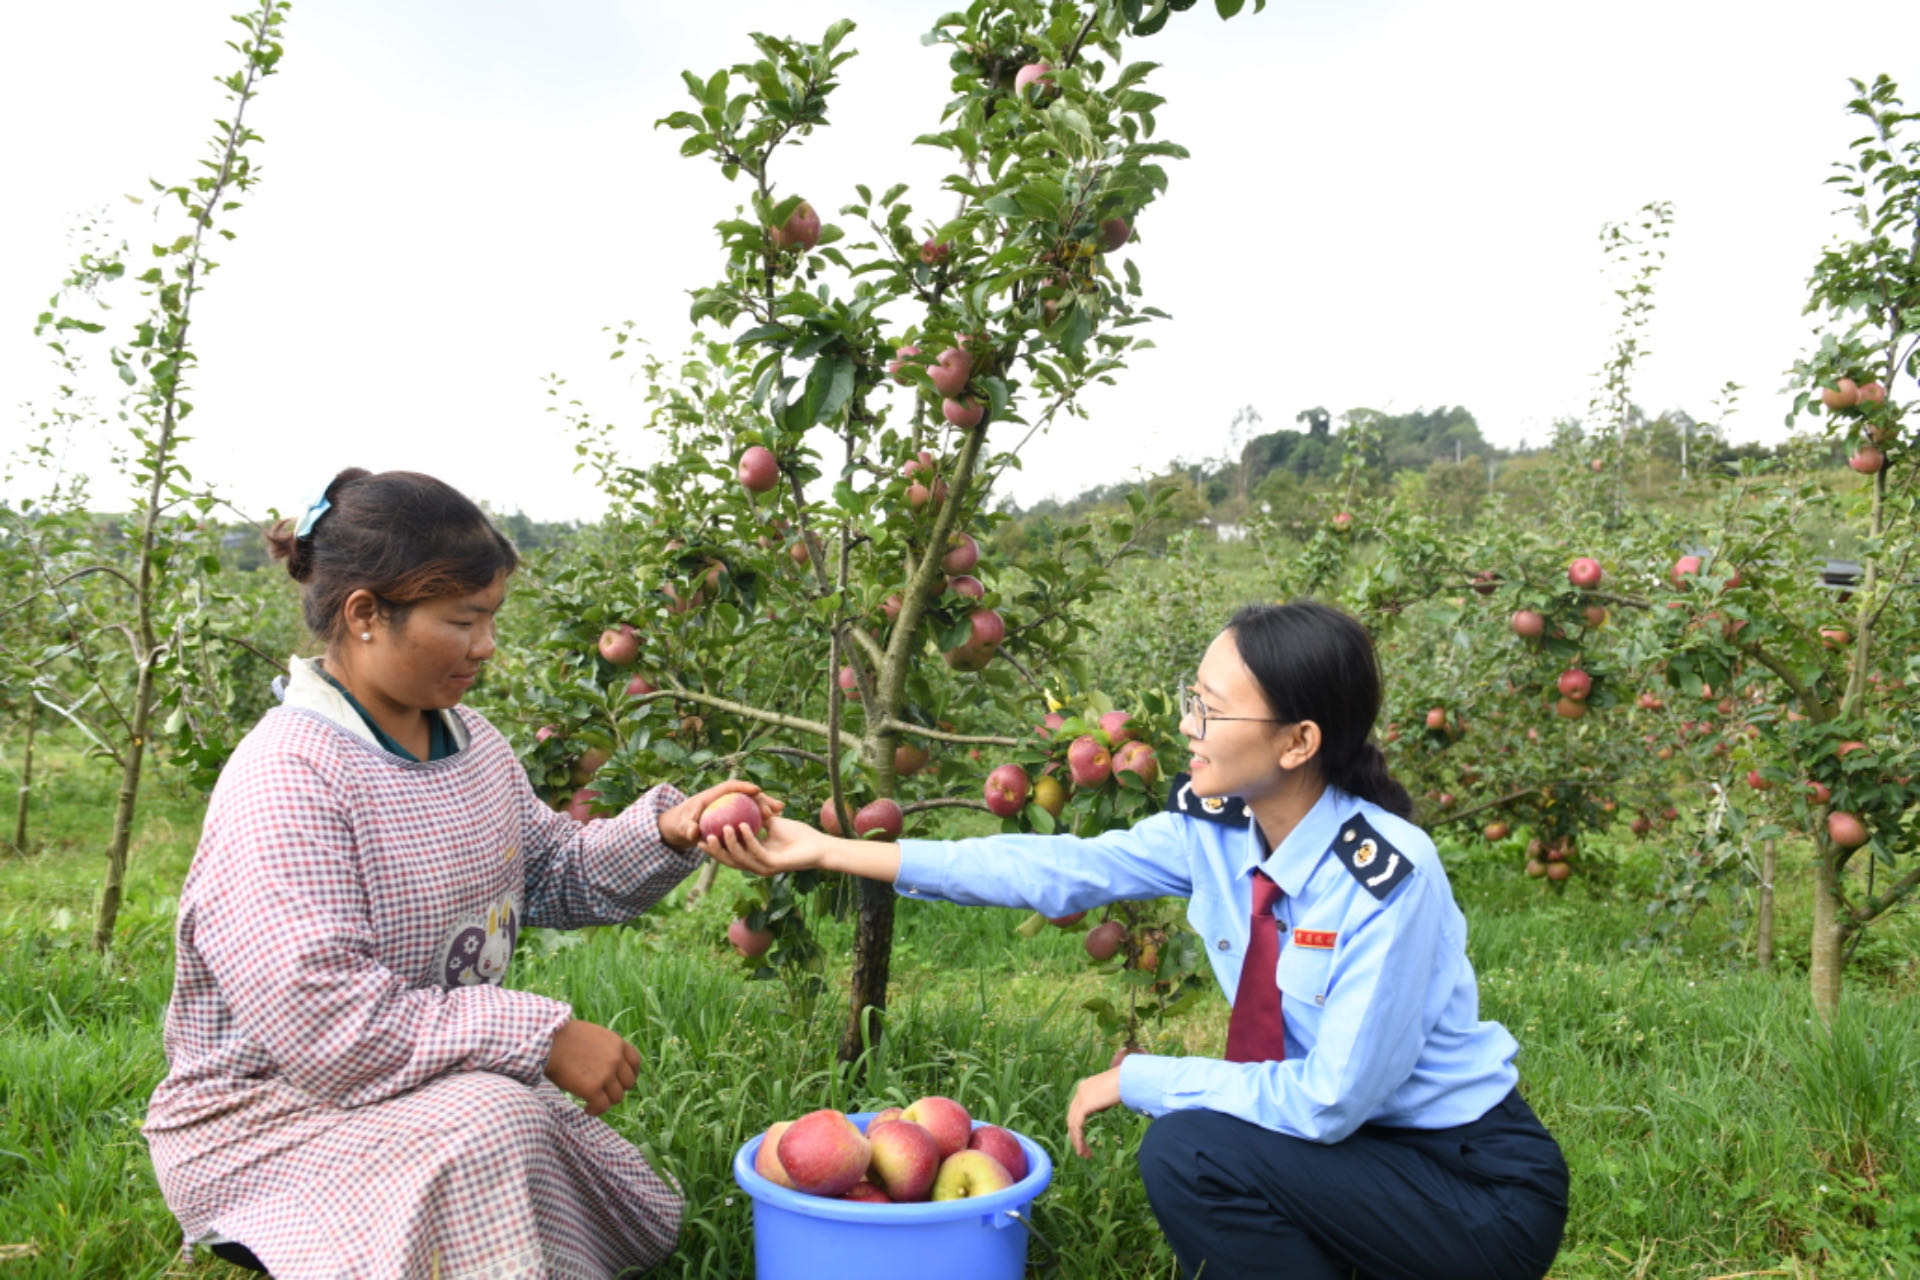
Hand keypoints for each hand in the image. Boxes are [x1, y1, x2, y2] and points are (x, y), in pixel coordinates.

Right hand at [544, 1018, 639, 1116]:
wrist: (548, 1042)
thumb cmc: (564, 1038)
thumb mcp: (594, 1036)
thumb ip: (606, 1049)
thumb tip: (610, 1067)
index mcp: (617, 1044)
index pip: (635, 1063)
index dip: (630, 1075)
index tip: (621, 1082)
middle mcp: (616, 1059)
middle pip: (628, 1083)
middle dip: (617, 1089)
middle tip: (603, 1093)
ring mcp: (606, 1075)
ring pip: (617, 1098)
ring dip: (606, 1102)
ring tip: (593, 1103)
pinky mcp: (593, 1089)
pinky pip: (602, 1107)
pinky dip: (596, 1111)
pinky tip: (587, 1109)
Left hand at [659, 779, 782, 850]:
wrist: (680, 828)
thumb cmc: (679, 825)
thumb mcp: (681, 828)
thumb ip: (687, 829)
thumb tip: (694, 832)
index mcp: (711, 796)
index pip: (729, 787)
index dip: (743, 787)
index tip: (756, 790)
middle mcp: (724, 800)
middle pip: (745, 795)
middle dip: (761, 797)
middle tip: (775, 806)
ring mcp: (730, 807)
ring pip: (751, 804)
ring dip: (765, 806)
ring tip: (780, 811)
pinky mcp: (734, 816)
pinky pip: (750, 814)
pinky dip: (761, 816)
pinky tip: (775, 821)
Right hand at [702, 814, 830, 875]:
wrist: (819, 845)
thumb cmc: (799, 835)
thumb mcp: (772, 823)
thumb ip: (757, 817)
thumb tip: (740, 804)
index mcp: (755, 857)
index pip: (730, 854)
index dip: (714, 847)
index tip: (701, 835)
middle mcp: (757, 865)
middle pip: (730, 860)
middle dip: (715, 850)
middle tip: (703, 837)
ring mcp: (765, 867)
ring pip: (741, 858)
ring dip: (730, 843)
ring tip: (721, 828)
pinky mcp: (774, 865)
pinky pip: (757, 851)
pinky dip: (748, 838)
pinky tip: (742, 825)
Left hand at [1066, 1067, 1122, 1157]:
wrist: (1128, 1078)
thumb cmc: (1126, 1084)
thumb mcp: (1109, 1093)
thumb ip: (1101, 1100)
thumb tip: (1101, 1109)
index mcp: (1085, 1087)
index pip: (1076, 1110)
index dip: (1077, 1126)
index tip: (1082, 1139)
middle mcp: (1080, 1091)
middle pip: (1072, 1117)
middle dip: (1075, 1136)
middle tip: (1081, 1151)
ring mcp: (1081, 1097)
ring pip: (1073, 1124)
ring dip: (1077, 1141)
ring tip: (1084, 1154)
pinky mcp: (1084, 1104)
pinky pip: (1077, 1125)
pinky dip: (1079, 1139)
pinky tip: (1083, 1149)